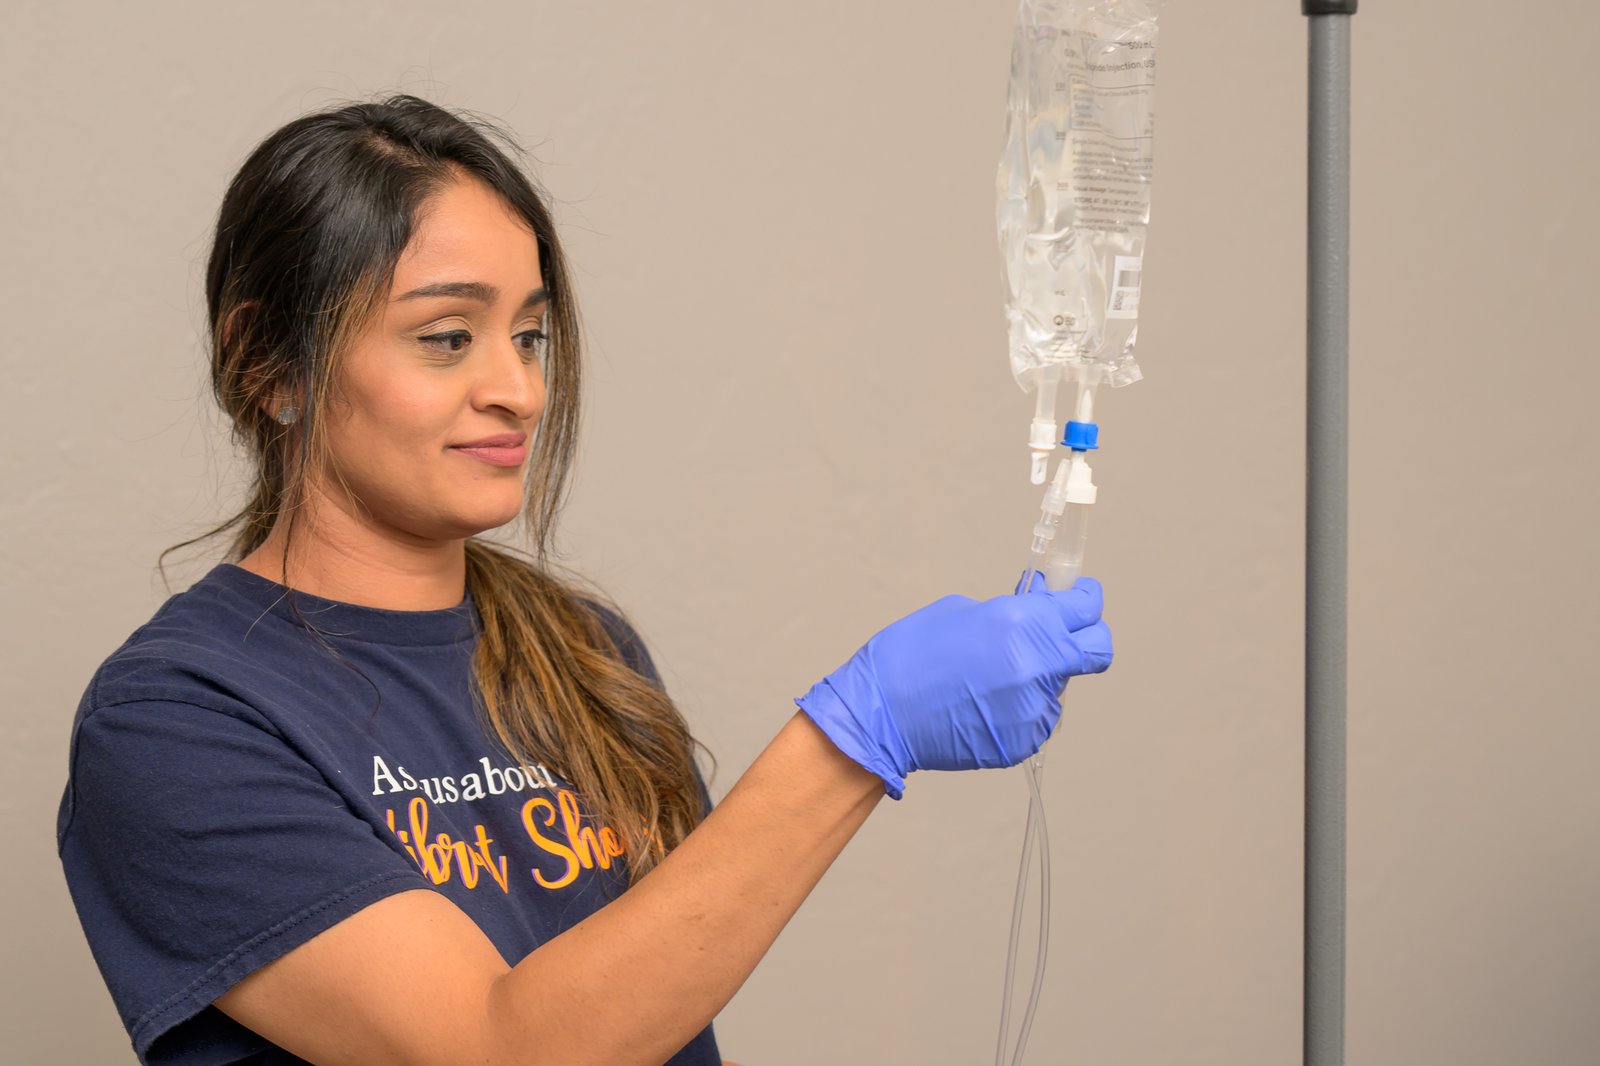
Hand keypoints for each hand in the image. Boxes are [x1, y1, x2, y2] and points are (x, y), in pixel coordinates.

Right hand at [794, 575, 1112, 797]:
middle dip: (1086, 638)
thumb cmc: (910, 655)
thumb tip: (1040, 608)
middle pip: (1097, 650)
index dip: (1086, 599)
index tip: (1080, 598)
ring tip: (992, 677)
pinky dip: (1020, 706)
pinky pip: (1037, 717)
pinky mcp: (1023, 741)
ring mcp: (1033, 709)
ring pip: (1061, 687)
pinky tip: (983, 702)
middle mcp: (1038, 667)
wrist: (879, 714)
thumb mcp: (963, 612)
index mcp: (1023, 624)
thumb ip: (1012, 611)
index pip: (1086, 608)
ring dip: (1041, 676)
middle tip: (1061, 635)